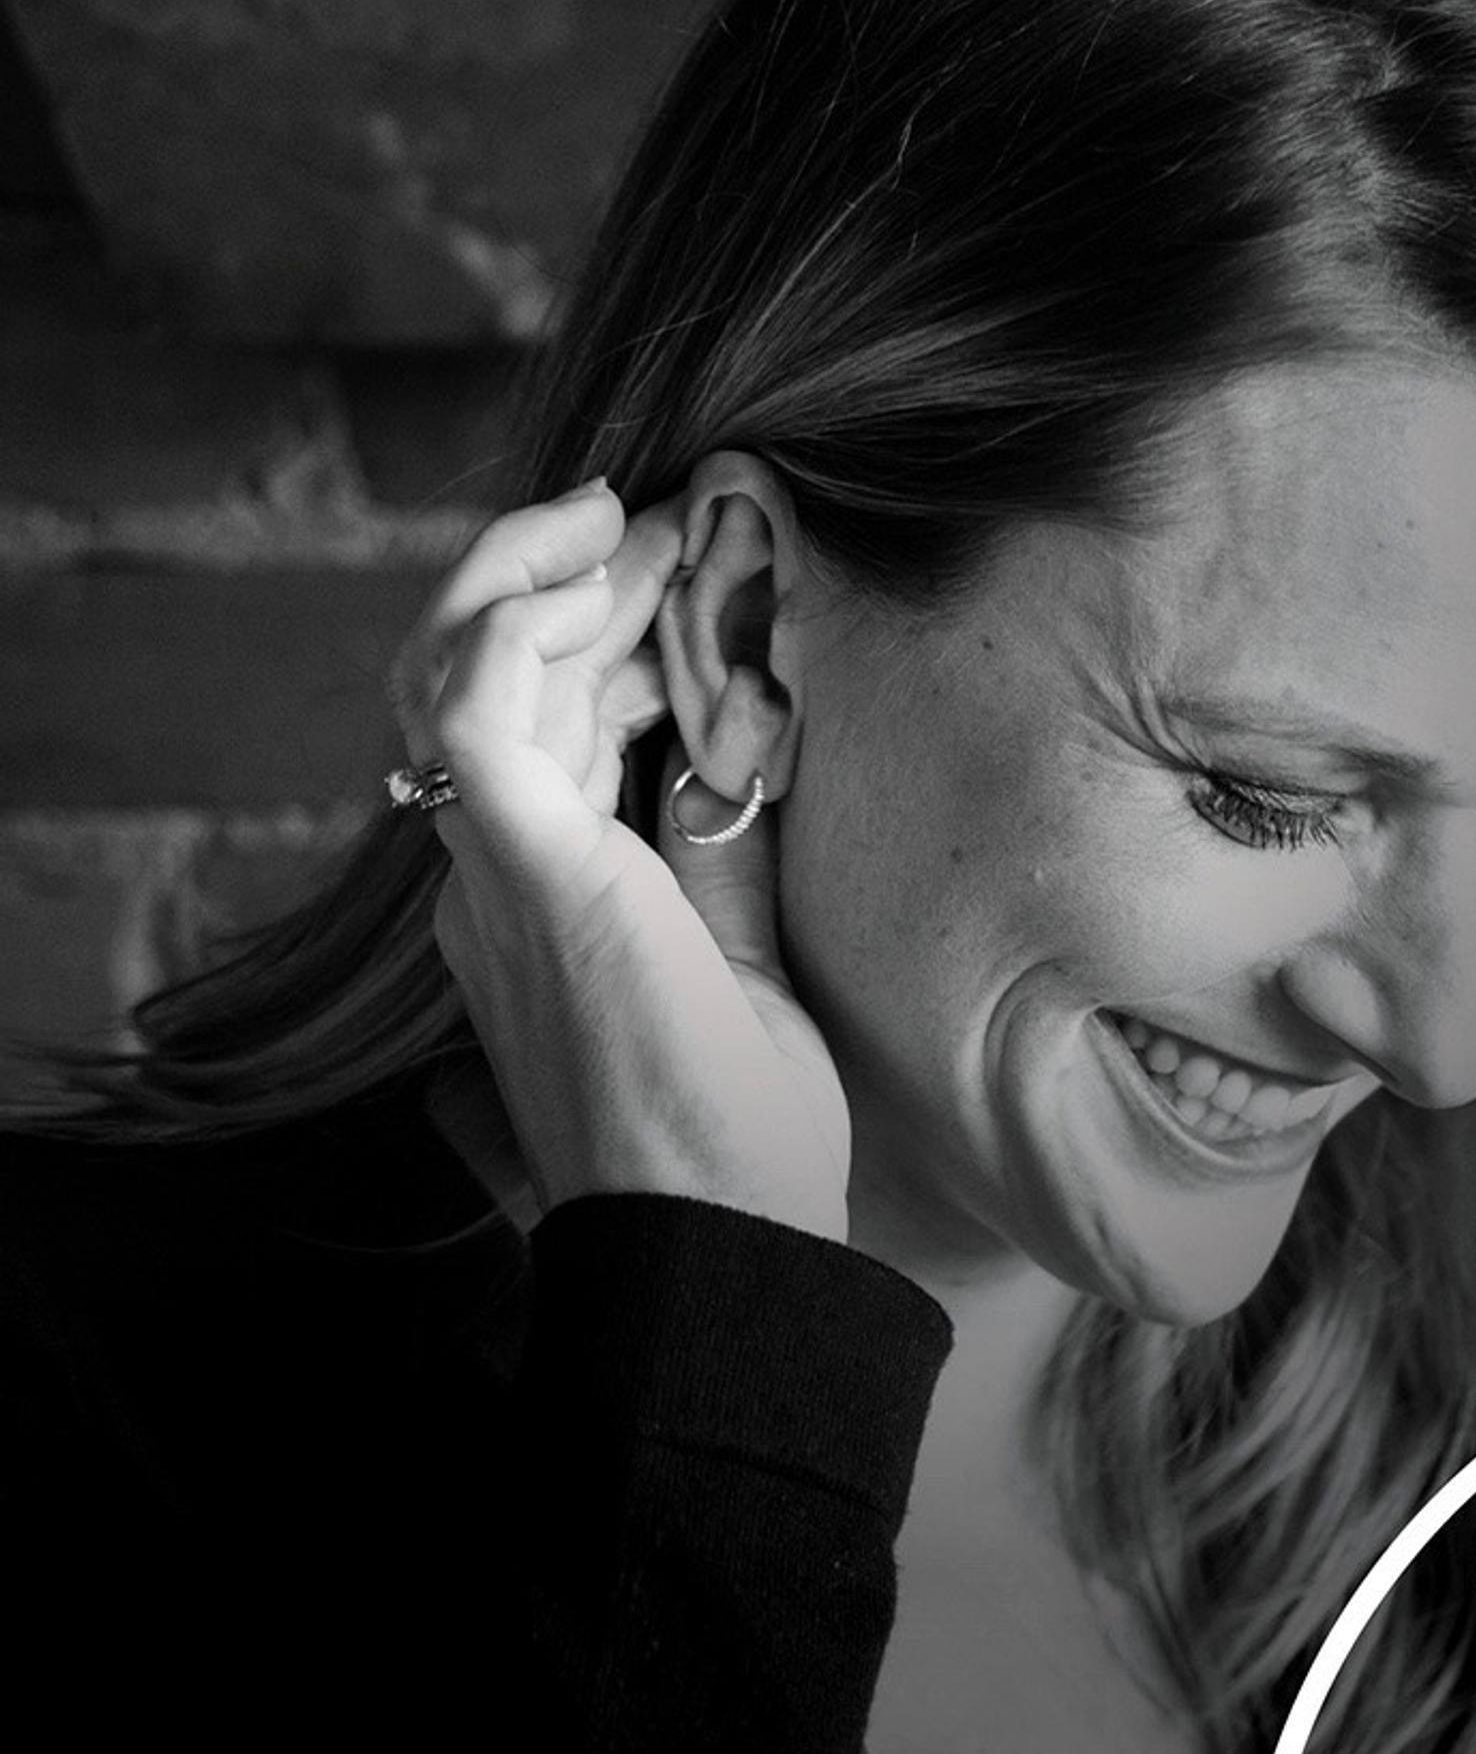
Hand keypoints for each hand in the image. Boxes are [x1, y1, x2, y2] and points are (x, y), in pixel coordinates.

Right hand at [390, 483, 852, 1244]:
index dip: (592, 642)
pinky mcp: (519, 866)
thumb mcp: (741, 962)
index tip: (674, 579)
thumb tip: (745, 751)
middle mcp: (488, 878)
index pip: (535, 733)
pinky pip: (472, 704)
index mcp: (533, 902)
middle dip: (568, 587)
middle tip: (659, 524)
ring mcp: (490, 872)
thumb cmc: (742, 1134)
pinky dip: (521, 617)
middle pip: (486, 683)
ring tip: (632, 522)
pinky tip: (596, 567)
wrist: (724, 1231)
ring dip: (541, 577)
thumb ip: (725, 856)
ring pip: (453, 667)